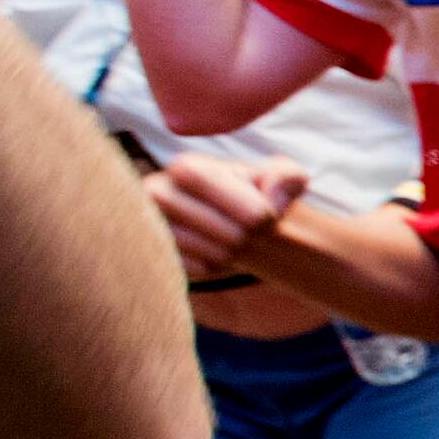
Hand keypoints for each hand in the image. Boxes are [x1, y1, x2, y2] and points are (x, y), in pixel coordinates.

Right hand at [146, 155, 307, 276]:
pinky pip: (198, 270)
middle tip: (249, 231)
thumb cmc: (254, 197)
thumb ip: (288, 176)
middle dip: (248, 235)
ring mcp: (149, 225)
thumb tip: (277, 193)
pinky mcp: (153, 254)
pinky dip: (215, 266)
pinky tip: (213, 251)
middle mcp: (156, 192)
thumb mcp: (279, 179)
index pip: (208, 184)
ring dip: (234, 252)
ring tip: (231, 239)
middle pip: (223, 229)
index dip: (247, 206)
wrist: (233, 226)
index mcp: (185, 168)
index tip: (266, 216)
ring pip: (213, 253)